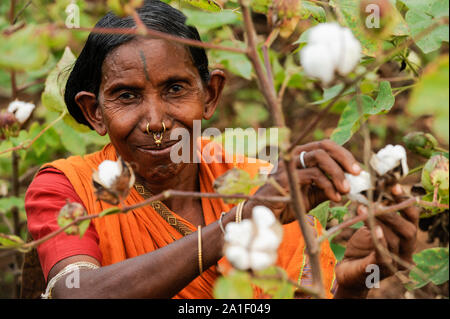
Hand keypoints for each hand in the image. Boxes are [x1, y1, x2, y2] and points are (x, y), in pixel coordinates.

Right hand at [247, 139, 361, 223]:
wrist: (267, 217)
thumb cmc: (289, 204)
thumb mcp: (314, 194)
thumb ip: (329, 186)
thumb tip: (352, 185)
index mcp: (301, 156)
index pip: (326, 145)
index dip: (344, 154)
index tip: (358, 170)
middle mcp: (294, 156)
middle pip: (324, 146)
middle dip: (344, 159)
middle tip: (357, 174)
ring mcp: (288, 166)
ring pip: (319, 158)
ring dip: (338, 174)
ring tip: (346, 190)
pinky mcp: (286, 178)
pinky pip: (313, 175)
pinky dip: (328, 186)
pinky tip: (334, 197)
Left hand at [334, 184, 418, 297]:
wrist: (347, 271)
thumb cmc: (361, 248)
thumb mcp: (369, 227)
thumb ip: (375, 213)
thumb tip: (371, 192)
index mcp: (405, 239)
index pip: (412, 218)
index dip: (404, 202)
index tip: (392, 187)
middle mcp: (405, 252)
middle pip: (409, 230)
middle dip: (392, 213)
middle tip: (374, 201)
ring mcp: (394, 263)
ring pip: (395, 240)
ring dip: (379, 222)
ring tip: (363, 210)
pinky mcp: (379, 269)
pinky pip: (384, 253)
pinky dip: (380, 239)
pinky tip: (374, 228)